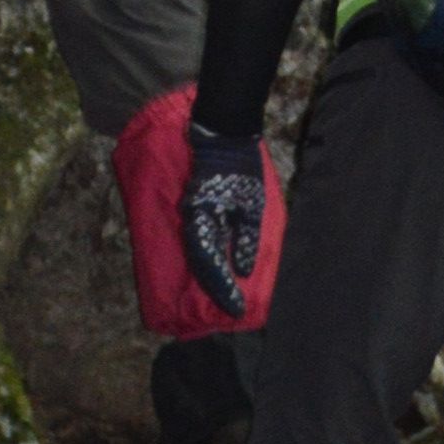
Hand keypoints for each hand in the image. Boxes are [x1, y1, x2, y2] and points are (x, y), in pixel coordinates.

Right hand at [178, 134, 273, 320]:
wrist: (223, 136)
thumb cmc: (241, 168)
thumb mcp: (252, 205)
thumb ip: (246, 238)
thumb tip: (243, 270)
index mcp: (203, 220)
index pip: (210, 264)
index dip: (222, 288)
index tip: (237, 308)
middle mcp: (192, 221)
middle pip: (200, 264)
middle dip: (216, 288)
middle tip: (233, 308)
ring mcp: (191, 215)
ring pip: (197, 255)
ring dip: (210, 277)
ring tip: (226, 295)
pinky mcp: (195, 210)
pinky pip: (198, 242)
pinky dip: (207, 260)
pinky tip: (219, 269)